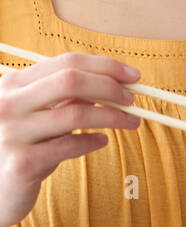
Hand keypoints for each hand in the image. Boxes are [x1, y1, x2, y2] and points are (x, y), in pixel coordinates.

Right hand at [0, 51, 142, 226]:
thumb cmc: (20, 147)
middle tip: (132, 99)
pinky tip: (101, 142)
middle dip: (110, 87)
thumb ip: (64, 98)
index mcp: (12, 84)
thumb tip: (111, 83)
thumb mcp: (37, 116)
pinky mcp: (21, 163)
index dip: (104, 66)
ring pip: (76, 113)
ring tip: (130, 122)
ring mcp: (11, 133)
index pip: (66, 62)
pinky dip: (92, 142)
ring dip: (112, 116)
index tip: (132, 75)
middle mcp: (7, 104)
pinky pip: (69, 146)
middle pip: (71, 81)